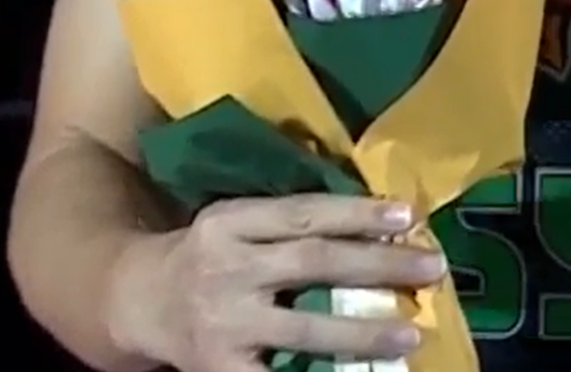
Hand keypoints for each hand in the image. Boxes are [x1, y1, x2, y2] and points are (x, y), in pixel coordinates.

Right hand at [112, 195, 443, 371]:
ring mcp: (222, 323)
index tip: (409, 217)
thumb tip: (384, 223)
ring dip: (362, 333)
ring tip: (410, 335)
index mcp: (230, 222)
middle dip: (377, 266)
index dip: (357, 214)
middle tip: (433, 268)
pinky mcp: (218, 368)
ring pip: (302, 328)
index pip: (303, 214)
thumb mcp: (237, 223)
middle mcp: (225, 269)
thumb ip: (292, 223)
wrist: (138, 302)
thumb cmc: (209, 255)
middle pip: (312, 263)